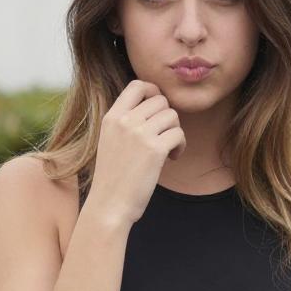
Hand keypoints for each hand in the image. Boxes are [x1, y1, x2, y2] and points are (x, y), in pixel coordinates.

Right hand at [89, 79, 186, 224]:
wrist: (109, 205)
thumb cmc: (112, 178)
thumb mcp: (110, 141)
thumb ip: (126, 123)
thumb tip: (156, 106)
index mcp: (112, 117)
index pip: (137, 85)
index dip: (153, 92)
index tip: (158, 110)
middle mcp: (125, 121)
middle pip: (160, 101)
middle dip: (167, 118)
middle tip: (164, 137)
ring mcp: (140, 134)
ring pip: (172, 116)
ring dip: (175, 132)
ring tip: (168, 150)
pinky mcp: (155, 150)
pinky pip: (179, 134)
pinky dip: (180, 146)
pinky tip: (172, 158)